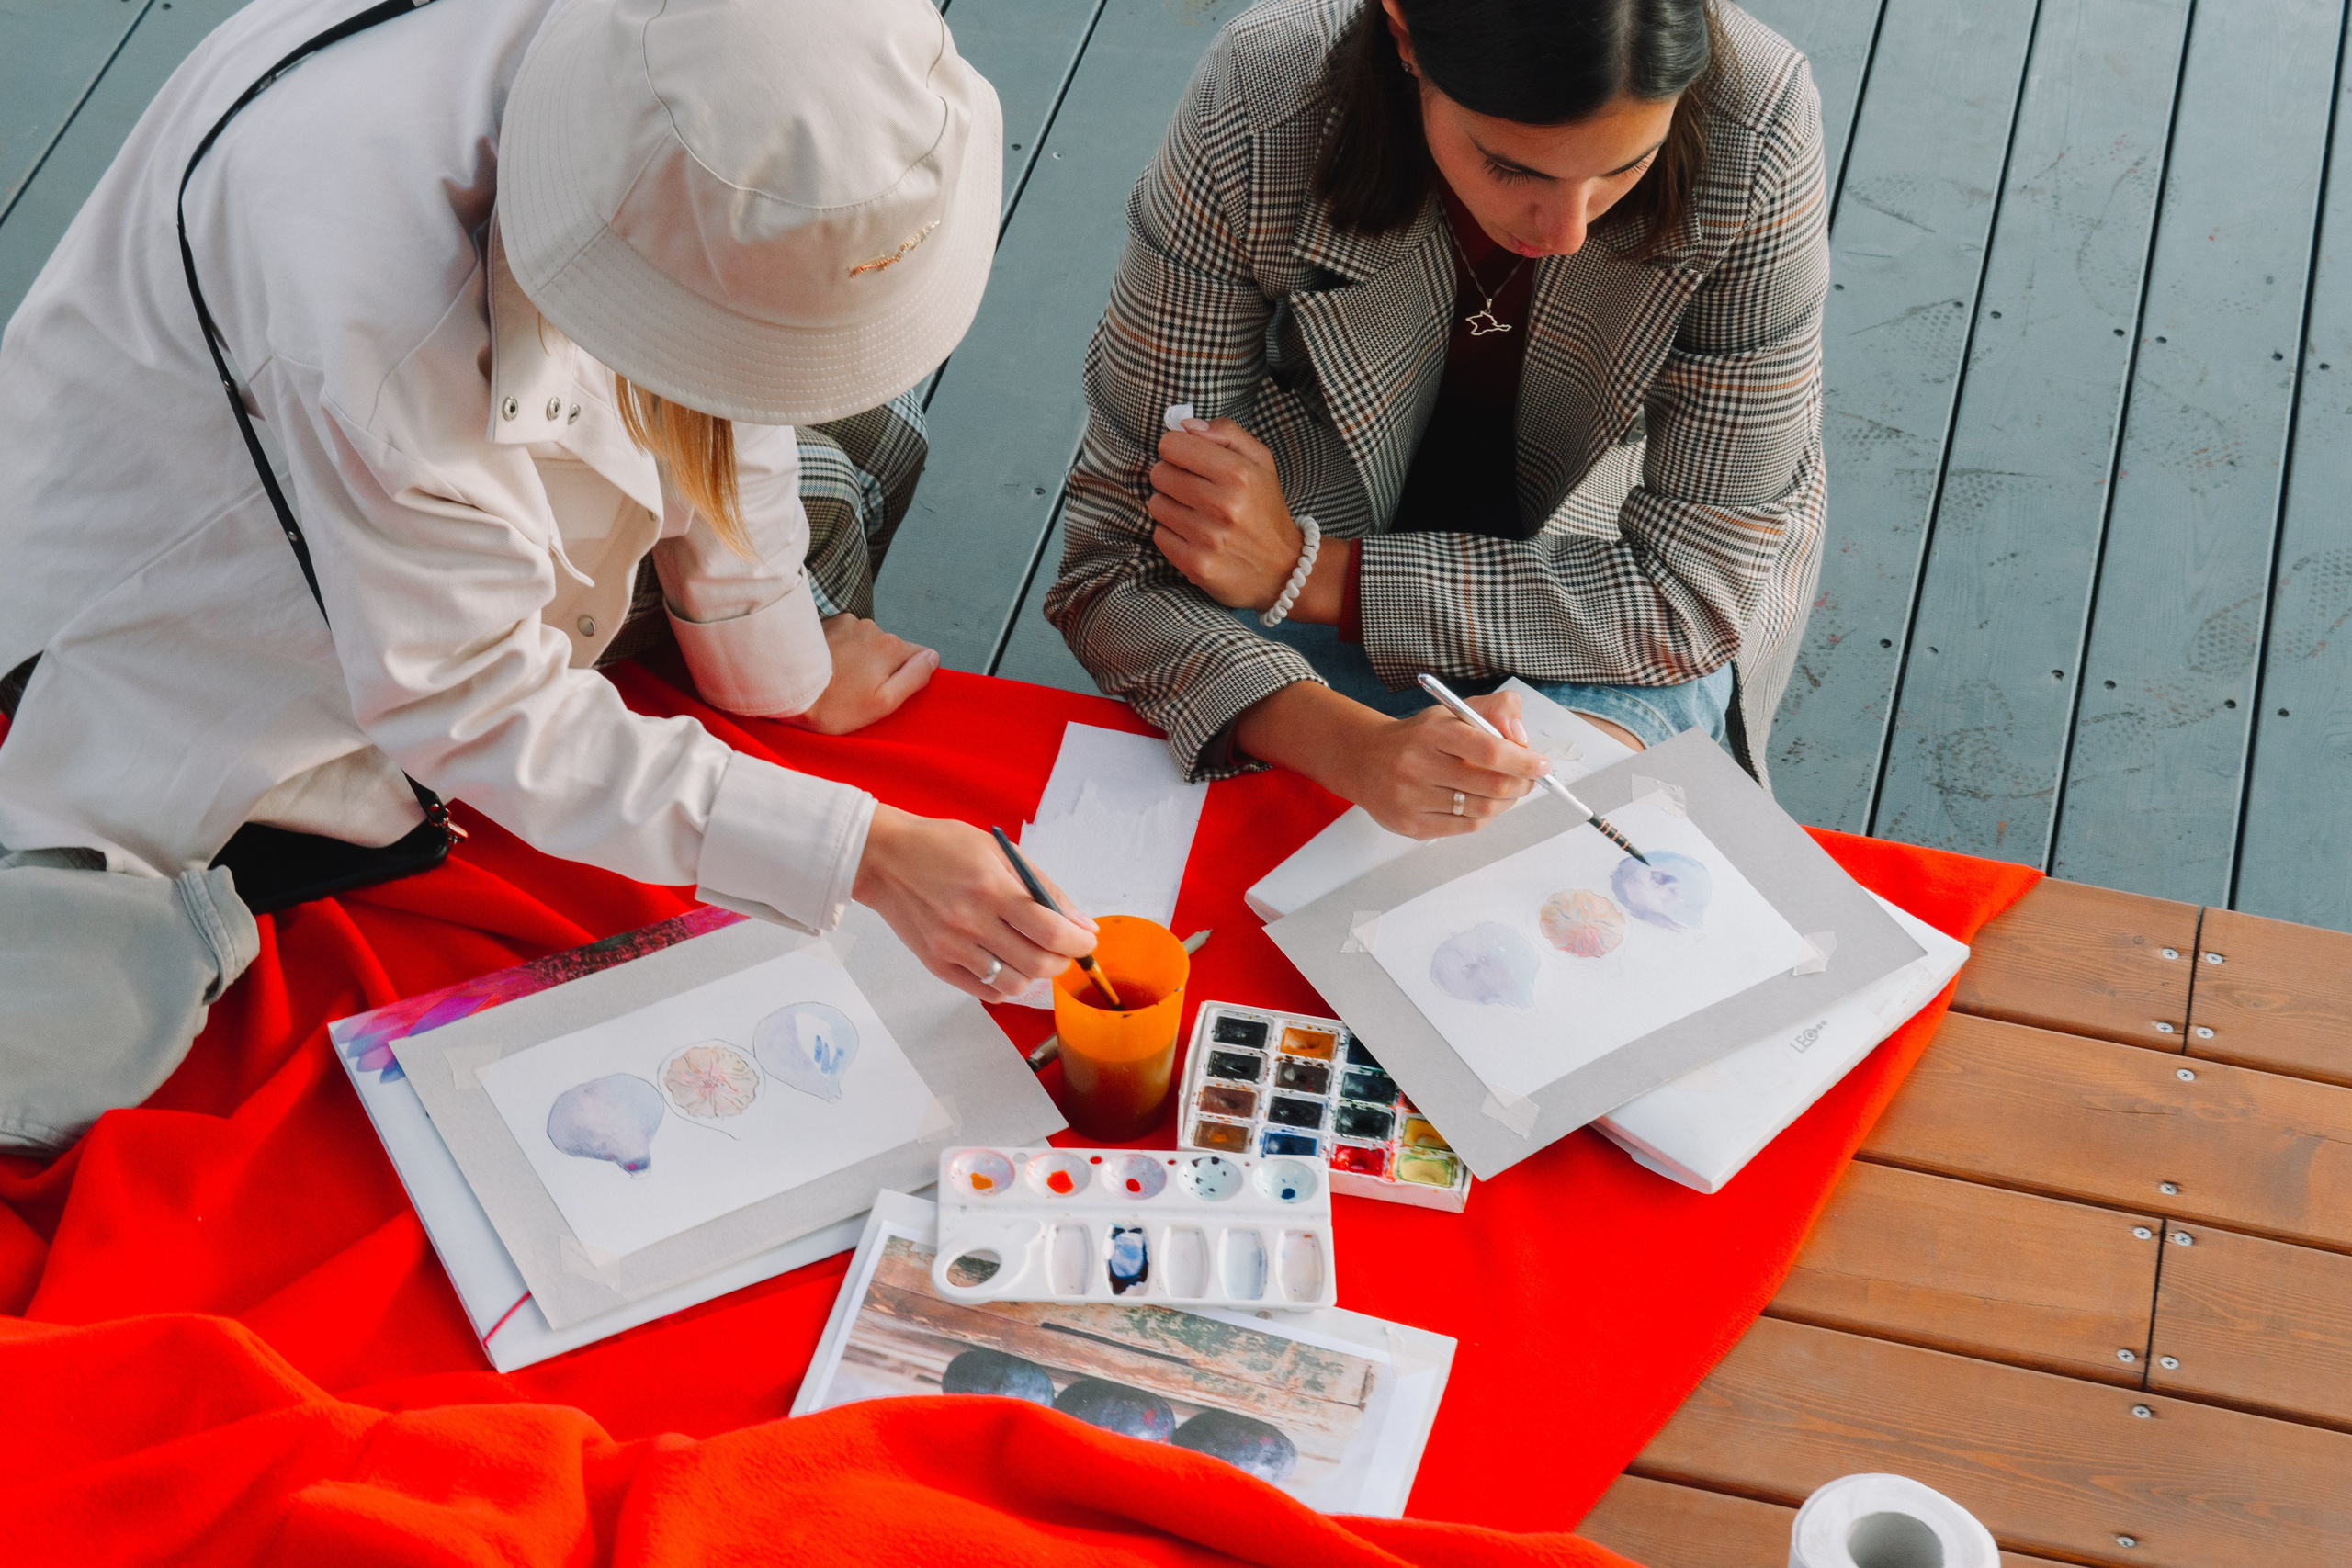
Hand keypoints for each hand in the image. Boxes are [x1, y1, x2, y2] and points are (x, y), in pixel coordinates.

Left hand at [789, 615, 937, 734]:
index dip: (907, 676)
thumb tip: (933, 658)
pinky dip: (840, 650)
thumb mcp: (882, 703)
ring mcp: (847, 623)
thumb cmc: (834, 706)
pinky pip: (845, 636)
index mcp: (891, 647)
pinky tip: (826, 667)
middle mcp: (872, 628)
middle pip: (890, 649)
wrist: (786, 690)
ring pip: (866, 642)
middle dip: (880, 667)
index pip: (919, 656)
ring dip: (858, 657)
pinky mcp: (826, 623)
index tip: (886, 691)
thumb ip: (914, 678)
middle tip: (857, 691)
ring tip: (838, 680)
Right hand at [852, 806, 1099, 1000]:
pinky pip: (985, 990)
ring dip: (1036, 975)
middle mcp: (970, 922)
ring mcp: (951, 947)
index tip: (1086, 941)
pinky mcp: (937, 963)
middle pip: (1038, 964)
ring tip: (1034, 954)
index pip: (1051, 931)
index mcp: (991, 888)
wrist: (883, 858)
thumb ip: (1043, 888)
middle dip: (1063, 961)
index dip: (1079, 943)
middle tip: (1064, 948)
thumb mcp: (999, 851)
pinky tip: (1008, 964)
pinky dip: (1007, 985)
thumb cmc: (941, 846)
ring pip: (1014, 984)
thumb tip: (1080, 923)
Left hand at [1148, 417, 1340, 618]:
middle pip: (1159, 473)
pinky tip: (1194, 536)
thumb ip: (1226, 433)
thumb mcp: (1260, 461)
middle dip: (1172, 477)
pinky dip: (1172, 534)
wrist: (1284, 569)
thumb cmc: (1265, 509)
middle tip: (1193, 489)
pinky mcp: (1196, 565)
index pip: (1172, 445)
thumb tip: (1185, 425)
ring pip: (1156, 504)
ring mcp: (1208, 537)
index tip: (1188, 460)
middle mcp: (1223, 505)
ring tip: (1195, 513)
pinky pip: (1159, 535)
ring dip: (1171, 506)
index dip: (1176, 449)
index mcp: (1238, 473)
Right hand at [1232, 683, 1548, 838]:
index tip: (1542, 764)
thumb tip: (1521, 739)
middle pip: (1492, 785)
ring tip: (1505, 790)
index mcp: (1433, 731)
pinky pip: (1465, 828)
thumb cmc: (1418, 736)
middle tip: (1528, 778)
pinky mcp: (1410, 824)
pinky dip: (1483, 817)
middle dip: (1521, 784)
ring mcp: (1411, 798)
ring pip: (1483, 810)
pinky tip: (1480, 804)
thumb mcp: (1453, 710)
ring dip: (1505, 802)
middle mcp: (1418, 764)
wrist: (1363, 759)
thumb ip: (1495, 711)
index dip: (1523, 760)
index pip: (1489, 750)